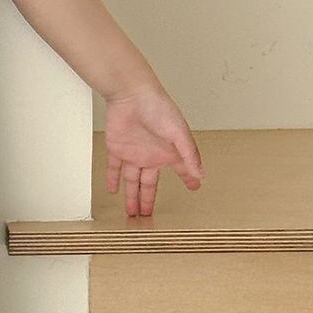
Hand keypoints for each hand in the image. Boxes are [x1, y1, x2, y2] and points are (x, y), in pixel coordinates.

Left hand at [103, 83, 204, 217]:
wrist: (132, 95)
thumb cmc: (158, 108)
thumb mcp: (179, 133)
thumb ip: (189, 155)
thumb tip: (200, 174)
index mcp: (169, 152)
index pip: (182, 170)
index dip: (189, 179)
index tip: (194, 188)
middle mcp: (152, 155)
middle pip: (150, 184)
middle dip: (149, 200)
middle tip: (149, 217)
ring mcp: (134, 153)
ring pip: (132, 181)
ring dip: (132, 197)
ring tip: (132, 213)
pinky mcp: (117, 149)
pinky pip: (113, 168)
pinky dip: (112, 180)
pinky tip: (113, 191)